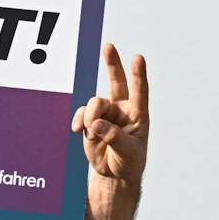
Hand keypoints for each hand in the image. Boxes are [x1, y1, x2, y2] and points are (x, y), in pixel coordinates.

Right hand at [71, 44, 149, 191]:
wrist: (114, 173)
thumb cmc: (128, 161)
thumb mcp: (128, 152)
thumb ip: (114, 136)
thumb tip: (96, 124)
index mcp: (138, 114)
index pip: (140, 91)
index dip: (139, 74)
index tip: (138, 58)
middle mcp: (122, 109)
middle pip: (117, 82)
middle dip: (112, 63)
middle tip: (108, 46)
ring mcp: (105, 114)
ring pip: (94, 103)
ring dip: (90, 116)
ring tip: (89, 131)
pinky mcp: (90, 122)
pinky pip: (82, 115)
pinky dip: (79, 121)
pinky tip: (78, 130)